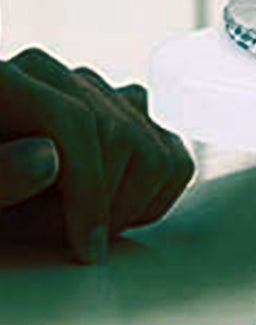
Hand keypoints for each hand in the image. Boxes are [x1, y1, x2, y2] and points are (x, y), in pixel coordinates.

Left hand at [0, 48, 193, 262]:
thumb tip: (48, 158)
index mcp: (8, 81)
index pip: (76, 122)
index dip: (88, 188)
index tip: (88, 248)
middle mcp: (56, 76)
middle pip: (121, 136)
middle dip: (103, 203)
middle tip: (66, 243)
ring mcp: (96, 94)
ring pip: (153, 145)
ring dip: (126, 202)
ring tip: (76, 228)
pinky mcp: (124, 116)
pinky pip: (171, 154)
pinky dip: (152, 195)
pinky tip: (107, 213)